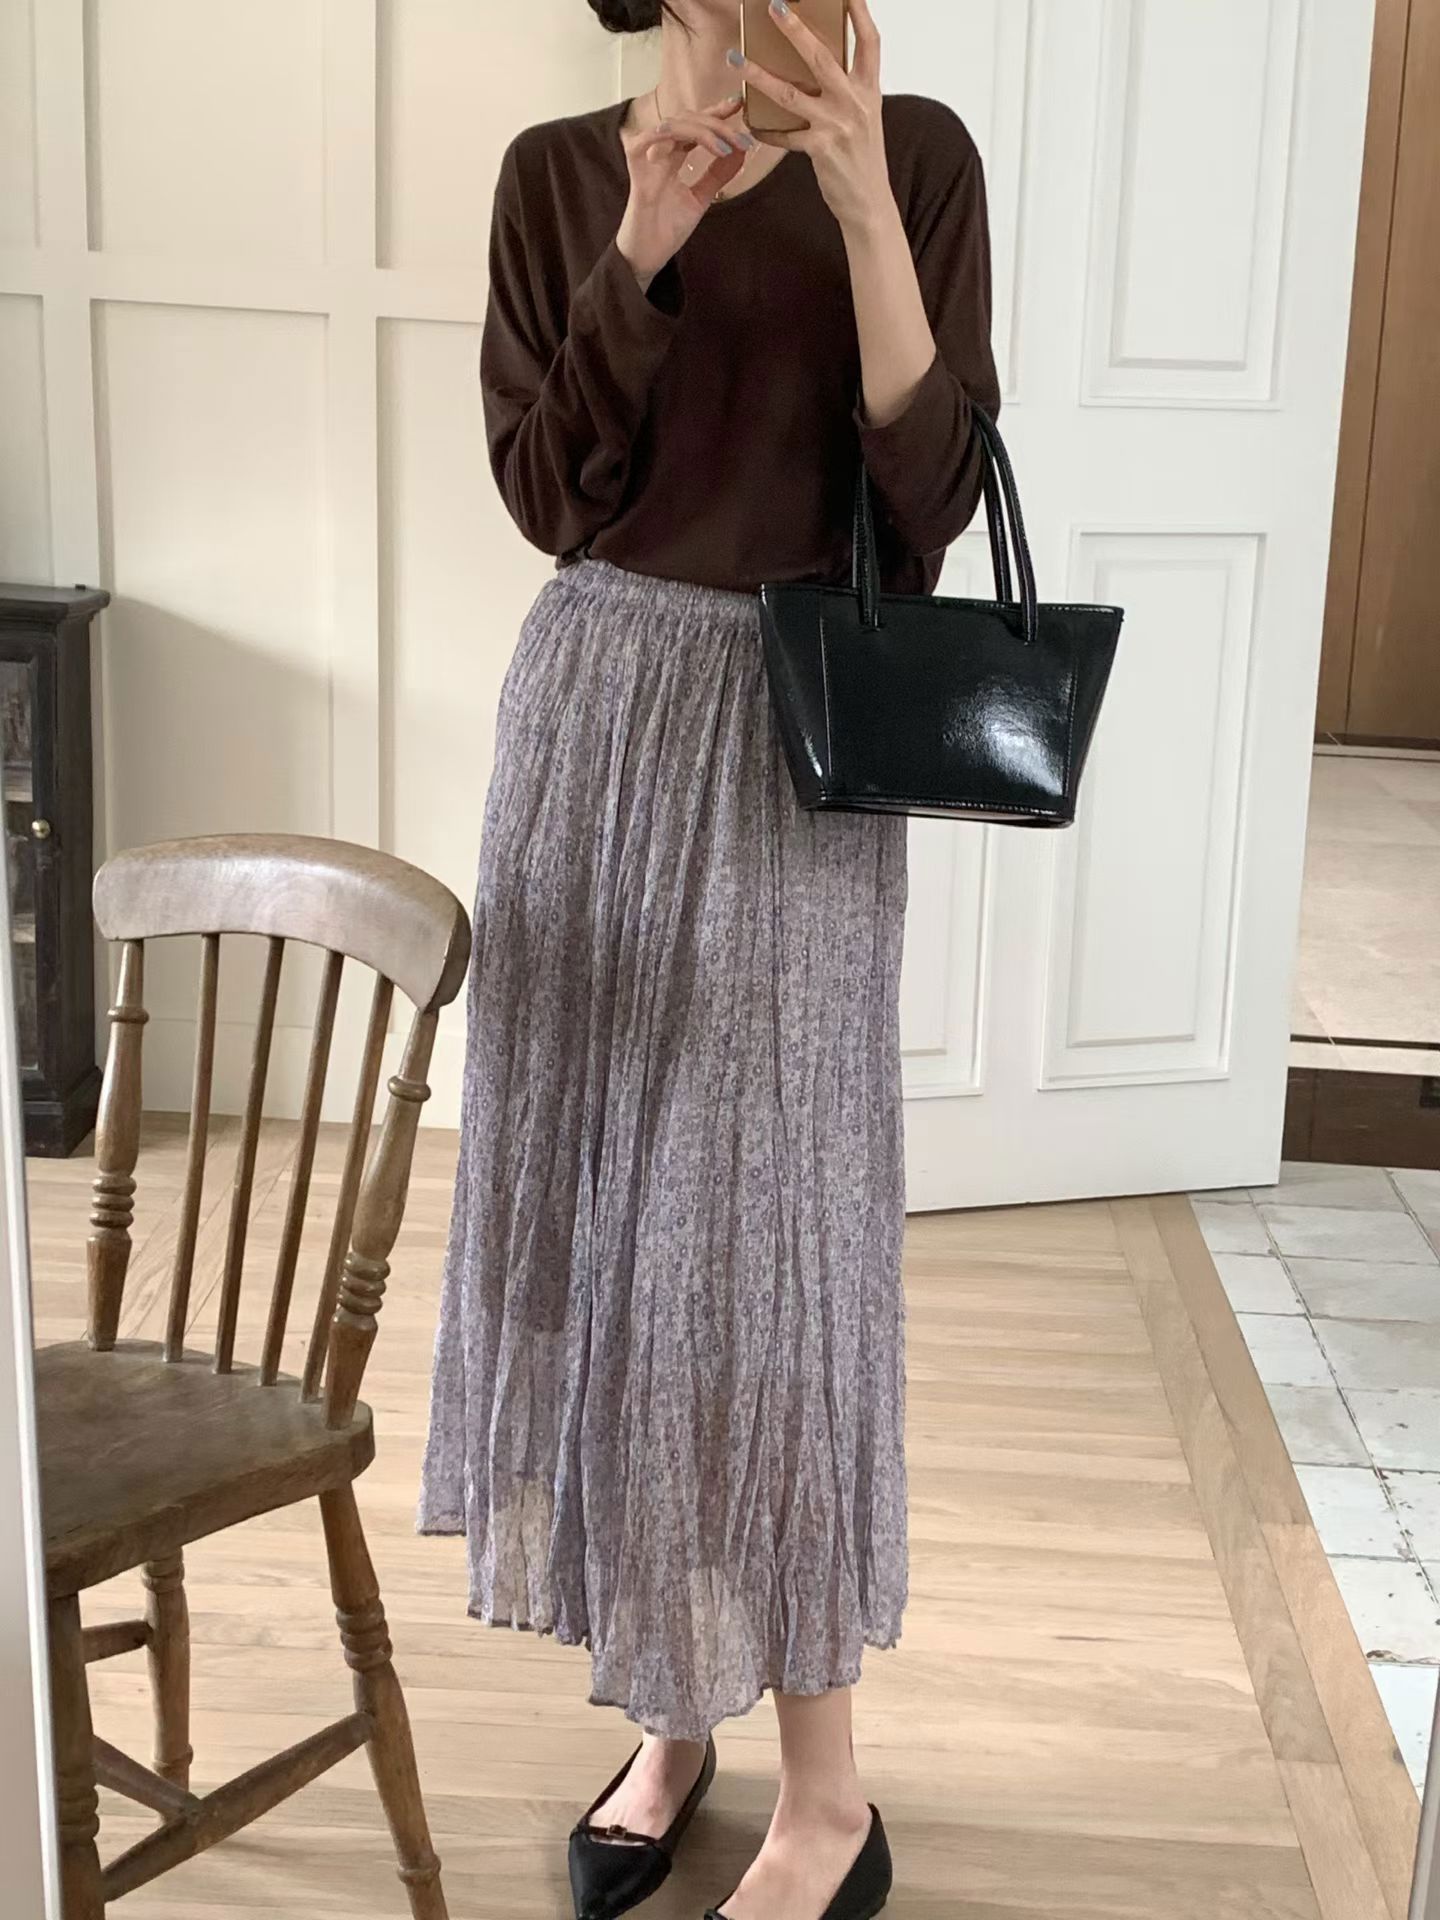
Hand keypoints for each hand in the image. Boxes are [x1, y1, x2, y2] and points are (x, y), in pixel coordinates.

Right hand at [617, 97, 751, 289]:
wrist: (649, 255)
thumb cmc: (668, 229)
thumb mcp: (701, 198)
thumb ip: (718, 174)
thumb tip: (740, 150)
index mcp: (673, 154)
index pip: (695, 125)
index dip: (716, 113)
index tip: (739, 105)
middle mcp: (659, 149)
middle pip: (689, 120)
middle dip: (718, 124)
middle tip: (742, 137)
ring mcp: (647, 154)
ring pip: (676, 125)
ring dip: (705, 131)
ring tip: (728, 146)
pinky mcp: (635, 163)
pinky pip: (652, 136)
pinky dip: (679, 135)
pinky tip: (703, 144)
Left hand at [729, 0, 890, 234]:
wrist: (869, 202)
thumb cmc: (863, 158)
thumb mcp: (865, 117)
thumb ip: (848, 90)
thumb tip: (820, 65)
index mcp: (869, 90)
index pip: (869, 42)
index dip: (859, 13)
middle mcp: (855, 102)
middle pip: (821, 57)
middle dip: (795, 29)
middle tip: (774, 6)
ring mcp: (837, 125)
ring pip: (789, 92)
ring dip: (758, 74)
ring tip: (735, 59)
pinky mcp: (820, 149)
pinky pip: (783, 134)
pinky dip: (763, 129)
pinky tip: (747, 121)